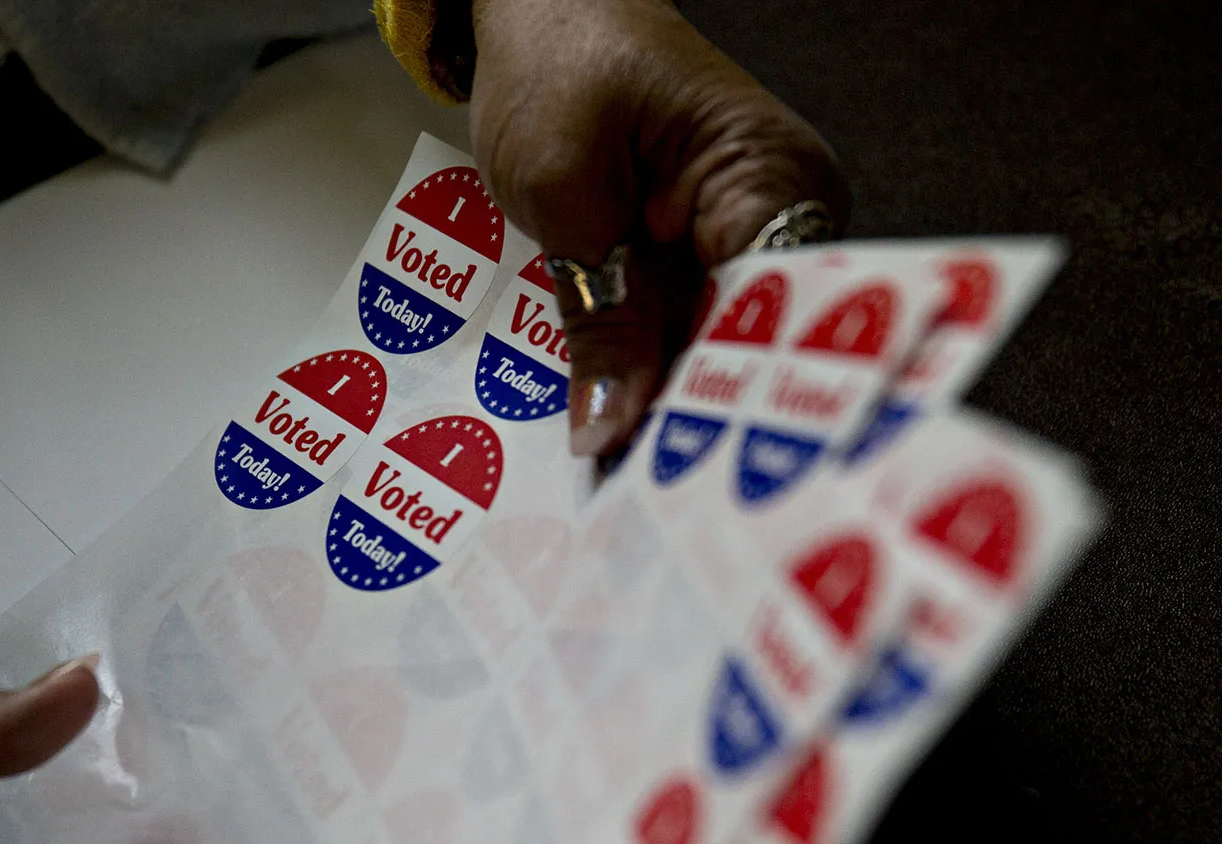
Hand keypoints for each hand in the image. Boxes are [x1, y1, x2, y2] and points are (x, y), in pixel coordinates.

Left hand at [469, 0, 849, 454]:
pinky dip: (649, 372)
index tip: (689, 491)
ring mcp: (741, 234)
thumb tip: (616, 429)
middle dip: (698, 426)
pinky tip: (617, 437)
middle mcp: (780, 212)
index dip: (732, 411)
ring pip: (715, 348)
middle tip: (648, 522)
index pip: (777, 322)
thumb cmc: (555, 62)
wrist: (538, 3)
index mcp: (771, 180)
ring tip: (628, 498)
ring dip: (669, 409)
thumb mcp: (561, 192)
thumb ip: (601, 315)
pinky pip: (684, 326)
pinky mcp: (698, 249)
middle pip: (752, 348)